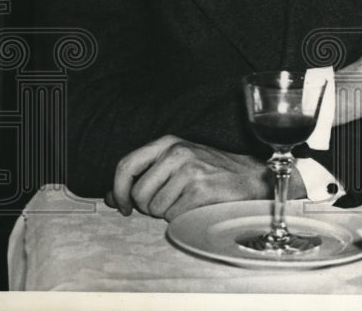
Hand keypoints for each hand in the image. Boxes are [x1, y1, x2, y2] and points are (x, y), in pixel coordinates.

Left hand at [104, 135, 292, 220]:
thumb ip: (145, 176)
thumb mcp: (177, 163)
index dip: (119, 190)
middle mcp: (177, 152)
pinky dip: (181, 218)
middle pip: (139, 193)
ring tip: (185, 202)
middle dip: (148, 207)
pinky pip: (173, 216)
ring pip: (155, 207)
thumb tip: (111, 197)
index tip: (122, 206)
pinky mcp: (200, 189)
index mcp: (168, 143)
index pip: (126, 165)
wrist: (251, 178)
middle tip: (168, 204)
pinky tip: (195, 207)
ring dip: (167, 212)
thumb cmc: (212, 172)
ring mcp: (190, 170)